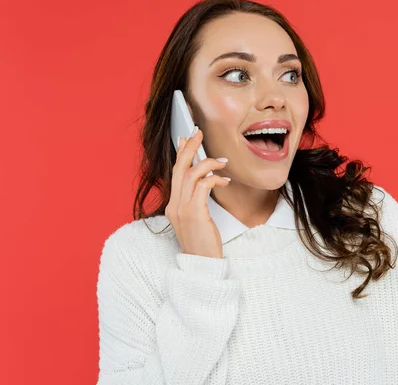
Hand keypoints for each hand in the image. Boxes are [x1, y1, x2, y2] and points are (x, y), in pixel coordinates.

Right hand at [165, 126, 230, 257]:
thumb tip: (204, 183)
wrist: (202, 266)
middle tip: (199, 132)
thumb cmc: (204, 244)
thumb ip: (197, 202)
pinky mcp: (194, 213)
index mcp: (173, 206)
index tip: (185, 138)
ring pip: (191, 174)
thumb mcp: (197, 220)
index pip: (175, 173)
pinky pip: (203, 185)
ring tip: (223, 161)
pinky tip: (225, 180)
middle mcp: (174, 205)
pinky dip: (214, 178)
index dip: (180, 154)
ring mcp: (182, 209)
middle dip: (189, 147)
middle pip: (179, 168)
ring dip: (208, 162)